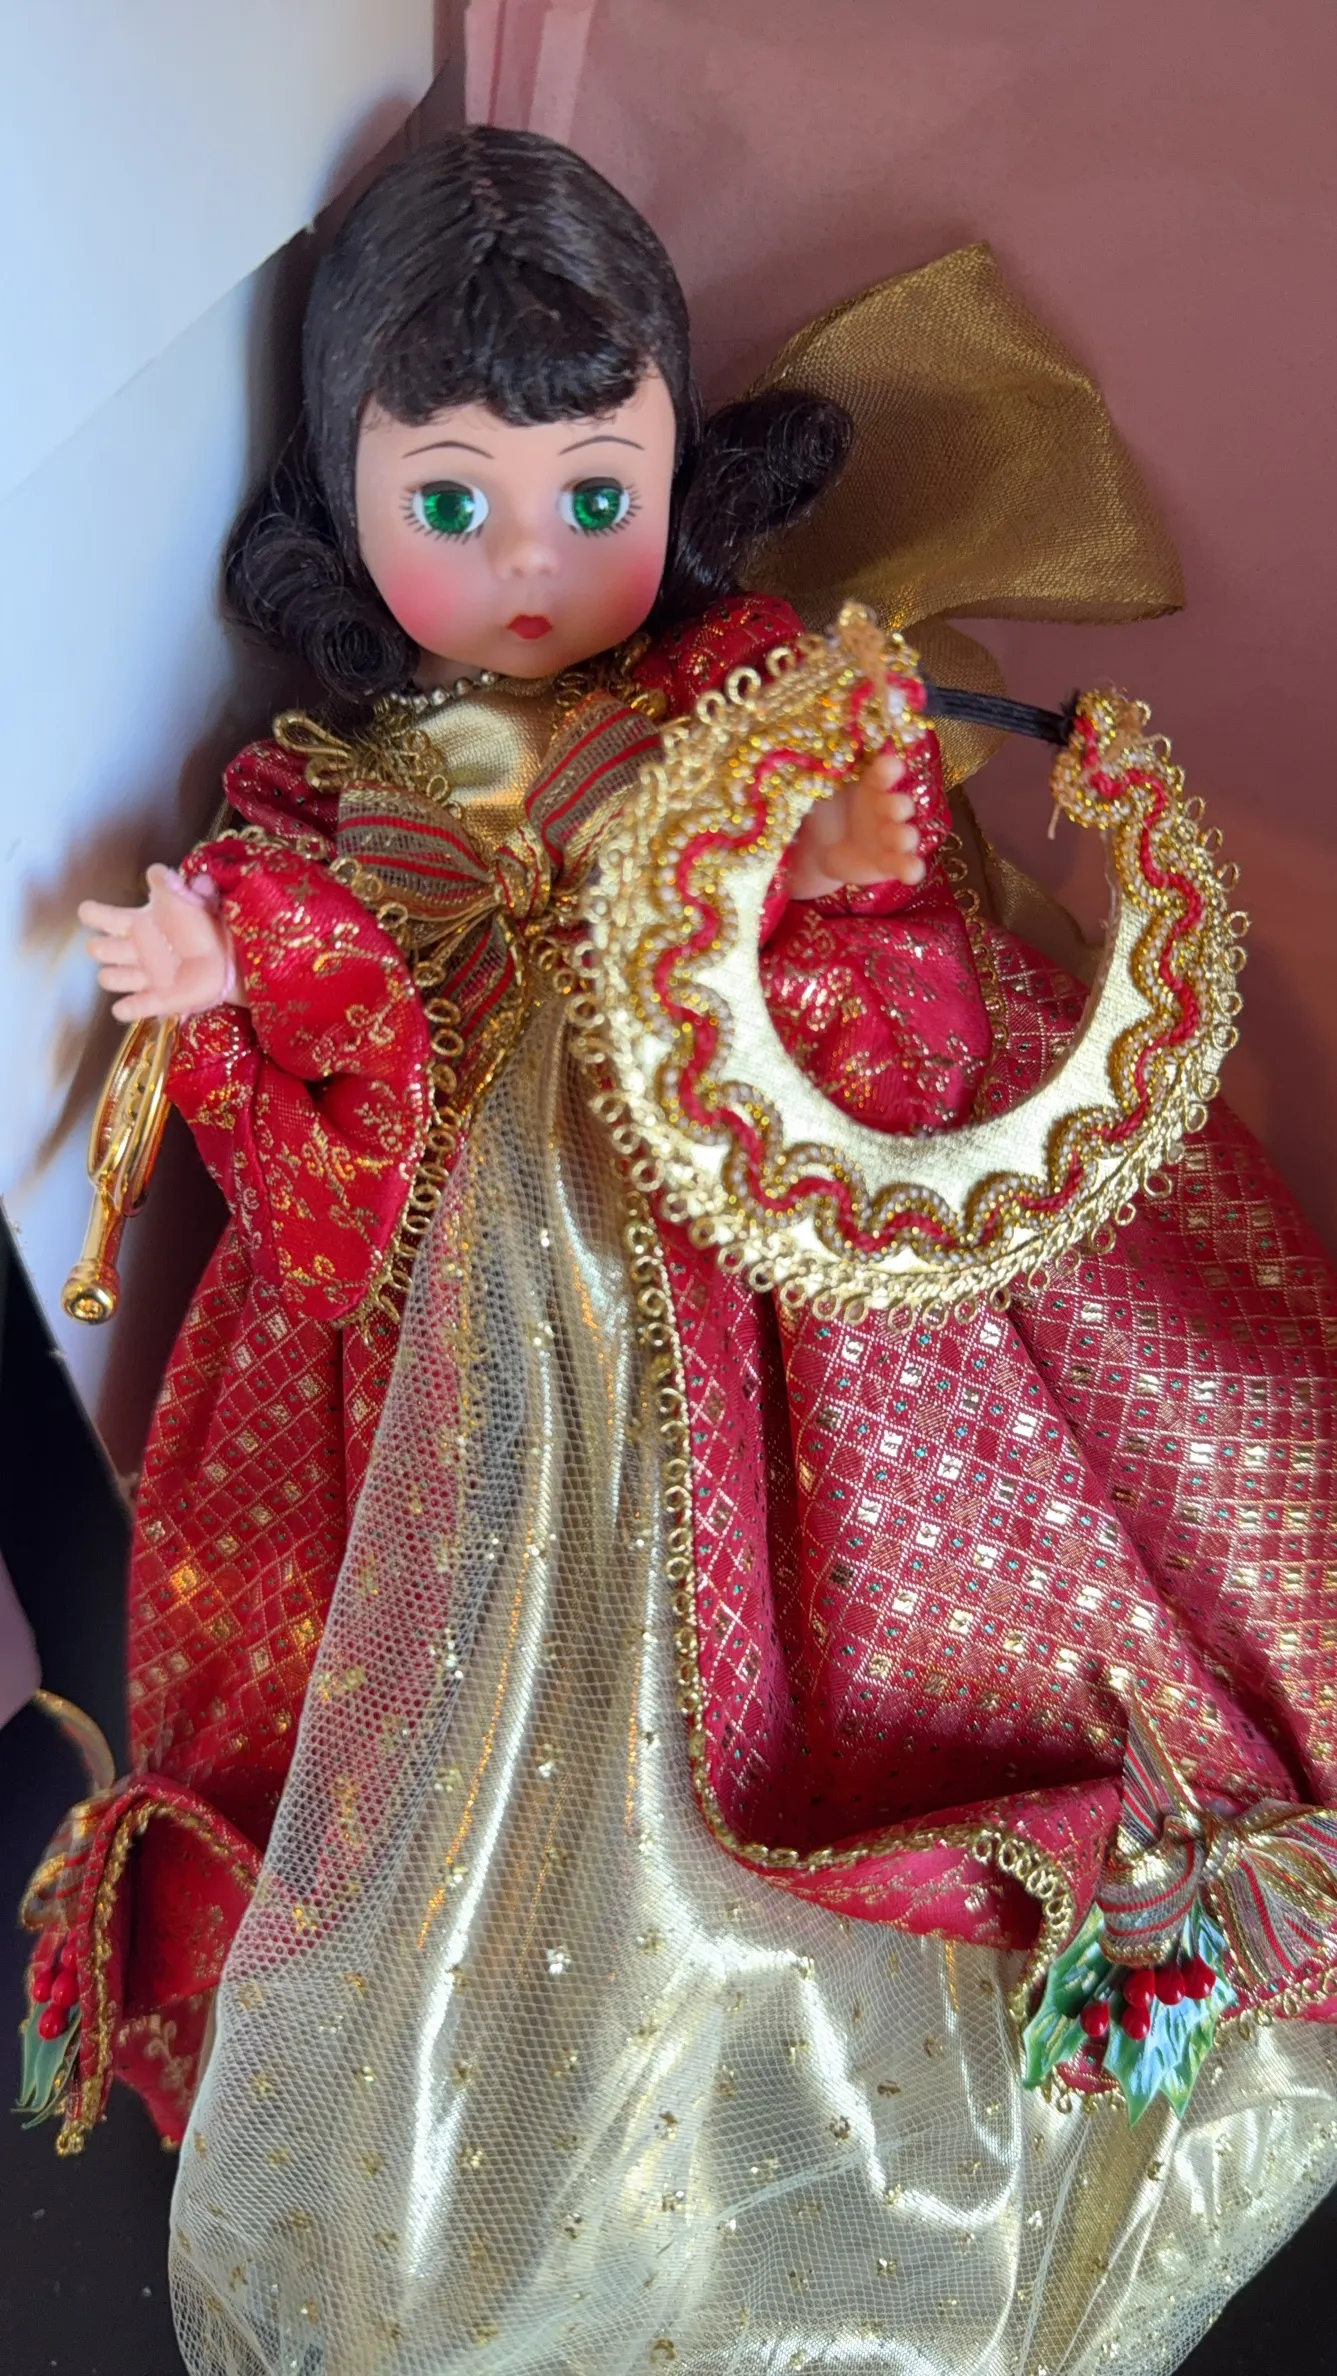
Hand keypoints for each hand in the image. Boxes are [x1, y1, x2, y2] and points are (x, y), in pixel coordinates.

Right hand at [79, 865, 240, 1021]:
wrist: (232, 954)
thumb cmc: (206, 923)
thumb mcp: (188, 897)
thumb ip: (169, 884)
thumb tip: (155, 871)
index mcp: (137, 923)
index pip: (99, 917)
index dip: (92, 915)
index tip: (93, 914)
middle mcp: (134, 950)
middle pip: (97, 949)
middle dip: (103, 948)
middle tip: (127, 945)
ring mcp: (145, 976)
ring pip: (109, 978)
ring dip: (114, 976)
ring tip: (138, 972)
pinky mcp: (160, 999)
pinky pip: (135, 1007)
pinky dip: (127, 1008)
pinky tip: (124, 1007)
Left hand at [787, 748, 924, 899]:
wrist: (820, 848)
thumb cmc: (824, 810)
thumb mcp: (817, 795)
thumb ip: (815, 784)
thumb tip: (796, 773)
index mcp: (873, 785)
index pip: (886, 772)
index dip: (889, 768)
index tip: (888, 765)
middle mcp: (888, 809)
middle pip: (902, 805)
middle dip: (899, 805)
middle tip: (890, 807)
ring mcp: (892, 837)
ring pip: (908, 835)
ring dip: (906, 836)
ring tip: (897, 838)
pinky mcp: (891, 863)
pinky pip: (908, 866)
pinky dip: (912, 869)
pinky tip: (911, 872)